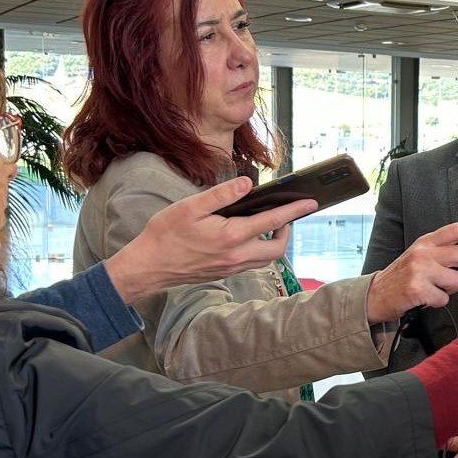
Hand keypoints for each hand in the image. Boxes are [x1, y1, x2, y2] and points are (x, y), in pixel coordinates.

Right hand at [104, 177, 317, 303]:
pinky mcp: (224, 273)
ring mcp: (231, 268)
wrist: (147, 266)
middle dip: (288, 231)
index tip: (310, 203)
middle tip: (285, 215)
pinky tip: (250, 236)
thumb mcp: (190, 207)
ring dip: (274, 242)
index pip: (272, 221)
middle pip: (277, 248)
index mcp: (231, 237)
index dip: (294, 211)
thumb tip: (247, 184)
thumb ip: (222, 195)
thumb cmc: (165, 235)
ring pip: (266, 259)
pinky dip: (259, 250)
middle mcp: (236, 256)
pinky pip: (252, 263)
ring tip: (271, 224)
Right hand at [365, 222, 457, 323]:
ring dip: (451, 289)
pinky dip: (438, 302)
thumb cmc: (402, 276)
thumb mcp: (420, 254)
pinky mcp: (416, 289)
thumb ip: (443, 249)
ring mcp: (419, 270)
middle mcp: (423, 253)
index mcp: (426, 241)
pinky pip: (444, 299)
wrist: (376, 295)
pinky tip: (426, 298)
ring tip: (436, 288)